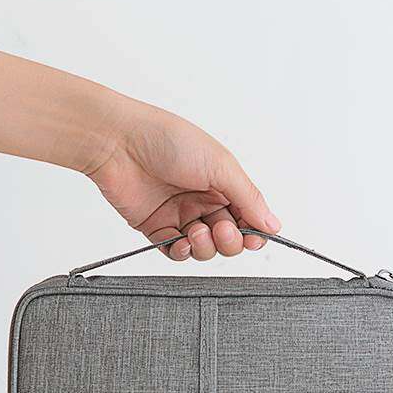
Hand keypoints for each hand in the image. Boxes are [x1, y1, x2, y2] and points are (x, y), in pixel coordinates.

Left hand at [86, 102, 281, 259]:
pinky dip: (183, 252)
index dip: (254, 232)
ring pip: (205, 248)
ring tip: (196, 230)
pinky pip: (176, 251)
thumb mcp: (220, 166)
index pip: (248, 217)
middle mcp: (204, 200)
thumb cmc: (168, 141)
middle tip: (221, 229)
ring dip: (206, 246)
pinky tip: (182, 241)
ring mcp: (180, 215)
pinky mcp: (156, 228)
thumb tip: (274, 224)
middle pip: (229, 238)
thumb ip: (249, 198)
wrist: (119, 144)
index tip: (254, 237)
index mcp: (223, 183)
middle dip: (230, 240)